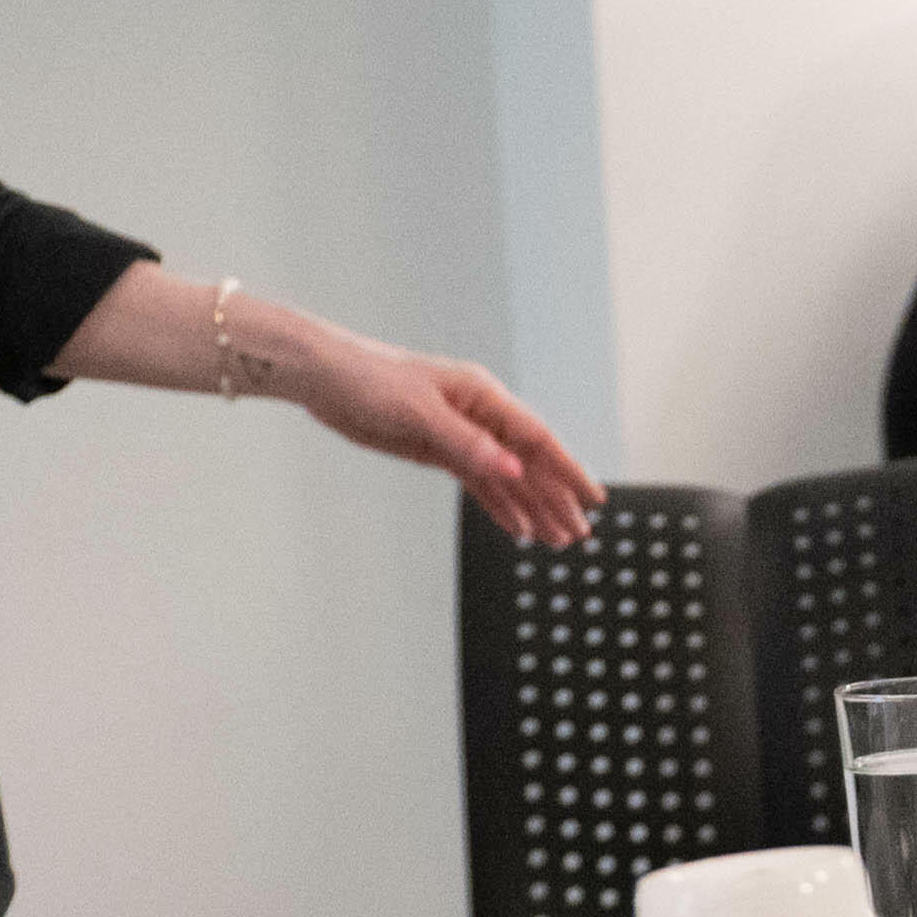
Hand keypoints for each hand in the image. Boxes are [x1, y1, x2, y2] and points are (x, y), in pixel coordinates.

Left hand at [284, 331, 606, 547]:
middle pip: (528, 462)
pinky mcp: (437, 449)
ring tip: (556, 539)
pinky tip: (516, 525)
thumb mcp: (420, 414)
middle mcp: (479, 415)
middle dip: (555, 498)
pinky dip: (499, 504)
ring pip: (506, 476)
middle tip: (578, 534)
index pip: (537, 439)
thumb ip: (468, 445)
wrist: (324, 376)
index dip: (567, 470)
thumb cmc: (370, 380)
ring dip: (531, 506)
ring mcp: (460, 434)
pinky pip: (478, 481)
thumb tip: (512, 470)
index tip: (592, 498)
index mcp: (484, 397)